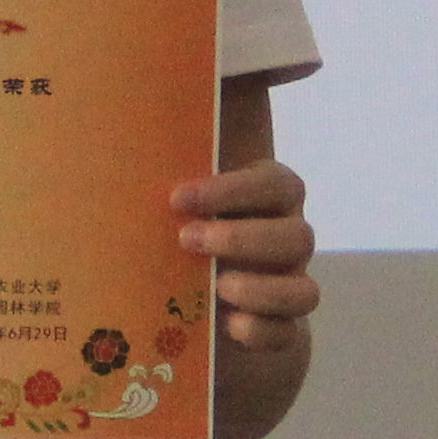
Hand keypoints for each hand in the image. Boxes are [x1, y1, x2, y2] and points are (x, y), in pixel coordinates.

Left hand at [173, 157, 317, 353]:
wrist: (193, 292)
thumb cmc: (183, 226)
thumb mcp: (180, 195)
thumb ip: (178, 170)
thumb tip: (133, 103)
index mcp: (270, 198)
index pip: (273, 184)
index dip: (231, 191)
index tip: (178, 199)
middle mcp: (288, 240)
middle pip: (298, 237)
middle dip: (241, 239)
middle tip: (186, 240)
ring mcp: (290, 286)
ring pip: (304, 292)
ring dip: (260, 290)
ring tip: (216, 288)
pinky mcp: (283, 329)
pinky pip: (289, 335)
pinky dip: (262, 331)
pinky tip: (228, 325)